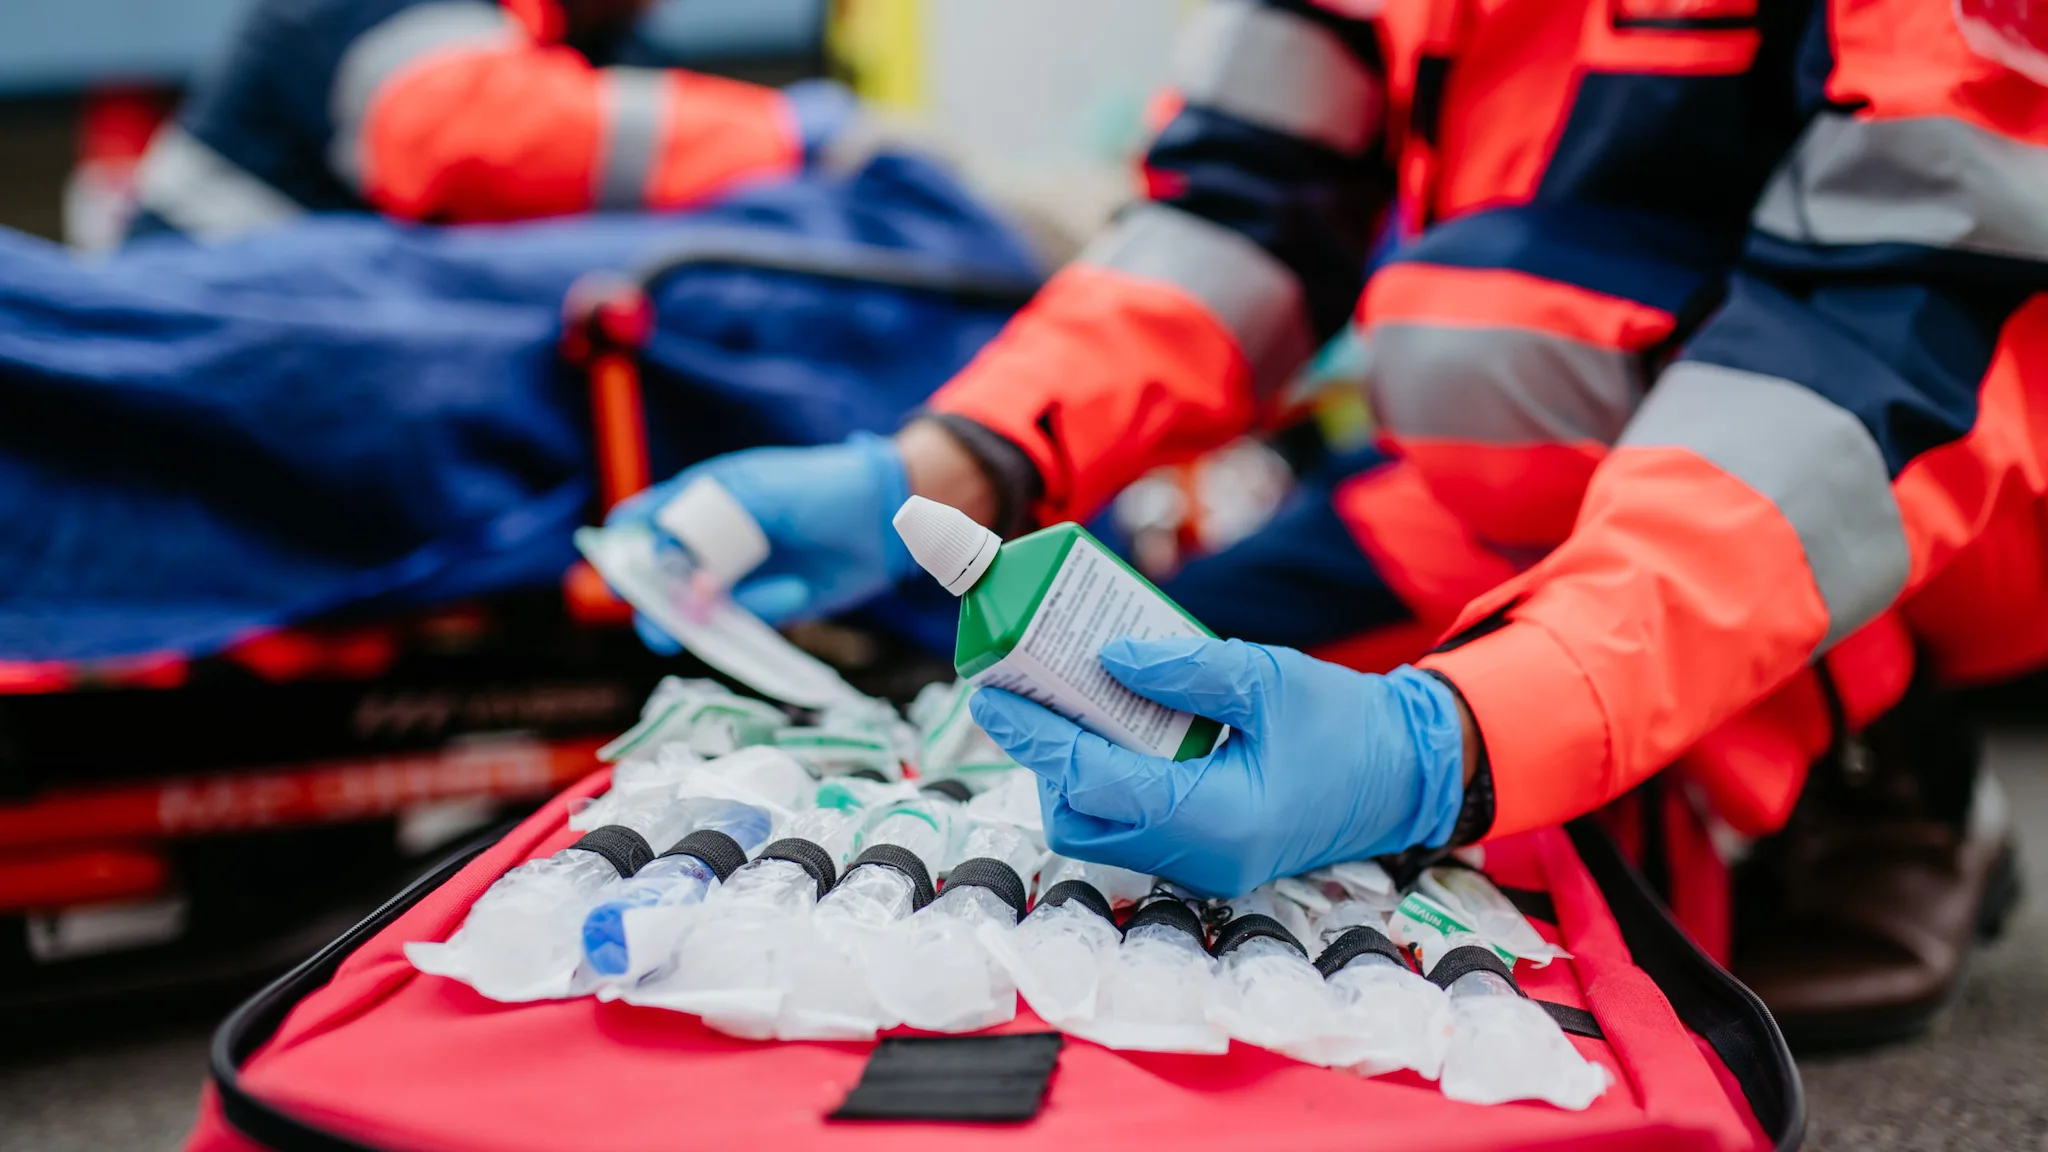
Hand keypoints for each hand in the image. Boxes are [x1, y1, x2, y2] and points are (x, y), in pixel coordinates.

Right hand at [608, 432, 911, 643]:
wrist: (887, 515)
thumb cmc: (820, 487)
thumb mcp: (762, 492)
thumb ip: (715, 531)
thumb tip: (685, 587)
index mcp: (700, 498)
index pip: (642, 523)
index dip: (623, 548)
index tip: (618, 572)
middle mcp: (710, 540)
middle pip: (658, 576)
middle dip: (652, 599)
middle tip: (659, 619)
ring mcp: (737, 574)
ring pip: (693, 608)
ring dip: (694, 621)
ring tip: (702, 626)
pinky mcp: (767, 605)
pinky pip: (743, 621)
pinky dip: (758, 612)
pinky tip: (794, 591)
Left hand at [969, 636, 1467, 896]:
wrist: (1407, 772)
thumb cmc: (1345, 724)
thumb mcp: (1265, 677)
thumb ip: (1182, 669)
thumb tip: (1105, 659)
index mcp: (1218, 820)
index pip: (1097, 784)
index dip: (1039, 738)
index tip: (993, 694)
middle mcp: (1202, 858)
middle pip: (1082, 820)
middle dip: (1044, 759)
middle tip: (1025, 694)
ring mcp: (1203, 865)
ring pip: (1101, 830)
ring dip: (1071, 771)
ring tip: (1060, 704)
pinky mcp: (1206, 854)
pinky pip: (1133, 824)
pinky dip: (1107, 779)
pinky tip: (1105, 727)